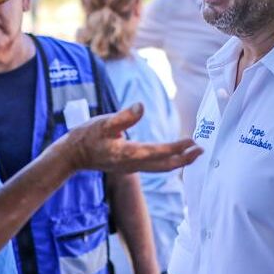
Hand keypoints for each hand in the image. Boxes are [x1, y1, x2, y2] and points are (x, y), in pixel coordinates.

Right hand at [59, 104, 201, 174]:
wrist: (72, 156)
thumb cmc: (86, 137)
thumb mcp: (102, 123)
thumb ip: (122, 117)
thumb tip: (141, 106)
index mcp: (128, 154)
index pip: (159, 152)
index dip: (177, 147)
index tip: (192, 140)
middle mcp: (133, 164)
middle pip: (165, 165)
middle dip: (185, 159)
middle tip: (201, 150)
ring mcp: (131, 167)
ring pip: (160, 167)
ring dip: (178, 161)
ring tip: (194, 152)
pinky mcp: (130, 165)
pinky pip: (154, 166)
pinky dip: (167, 161)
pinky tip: (174, 155)